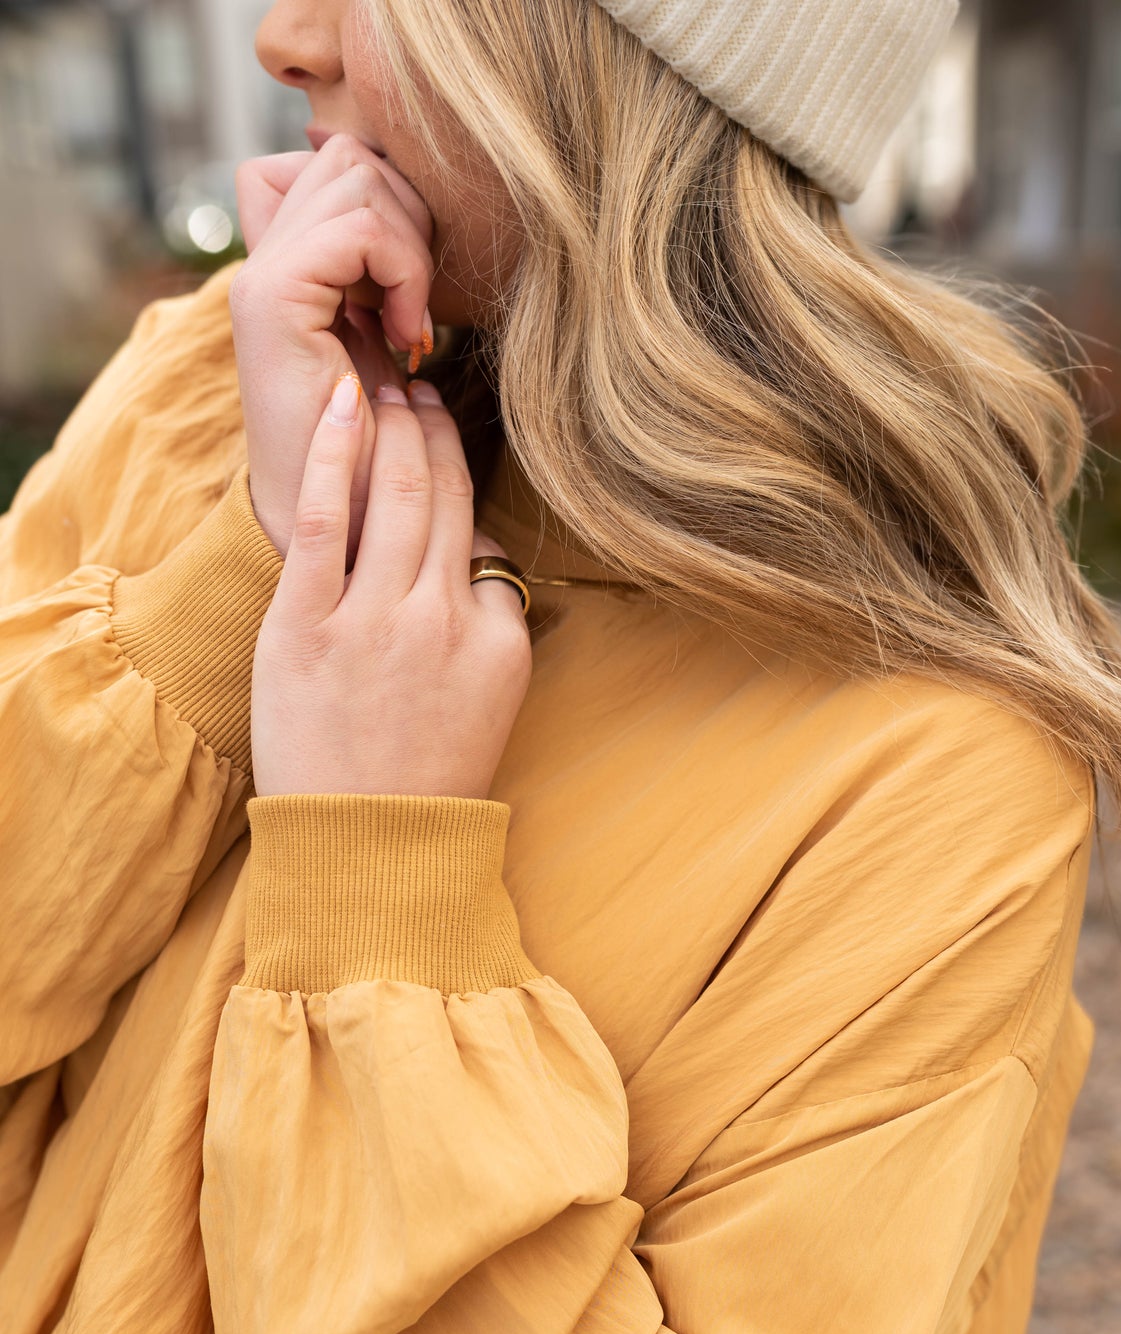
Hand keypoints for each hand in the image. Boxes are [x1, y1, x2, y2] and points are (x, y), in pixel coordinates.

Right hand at [232, 135, 436, 560]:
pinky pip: (360, 227)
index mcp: (286, 271)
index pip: (331, 161)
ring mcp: (261, 278)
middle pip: (345, 154)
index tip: (410, 290)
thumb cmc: (377, 460)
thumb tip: (428, 214)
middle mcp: (262, 264)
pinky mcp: (274, 298)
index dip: (389, 202)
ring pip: (354, 173)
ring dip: (408, 242)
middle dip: (406, 214)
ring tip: (410, 325)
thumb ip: (388, 284)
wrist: (339, 533)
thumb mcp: (388, 351)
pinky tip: (407, 337)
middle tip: (418, 304)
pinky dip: (404, 270)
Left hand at [250, 372, 532, 798]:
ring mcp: (376, 619)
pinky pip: (327, 518)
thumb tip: (480, 566)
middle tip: (419, 388)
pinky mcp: (308, 623)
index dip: (466, 487)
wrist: (366, 848)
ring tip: (384, 386)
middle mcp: (444, 620)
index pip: (488, 544)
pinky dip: (335, 453)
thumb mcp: (487, 707)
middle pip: (447, 499)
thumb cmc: (423, 783)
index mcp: (498, 642)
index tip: (450, 446)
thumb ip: (491, 632)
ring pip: (396, 492)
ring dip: (392, 426)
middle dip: (432, 432)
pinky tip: (338, 404)